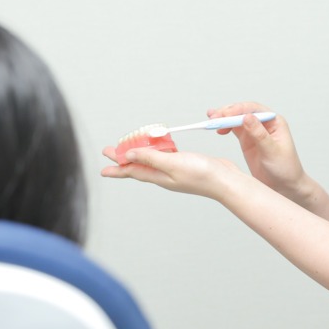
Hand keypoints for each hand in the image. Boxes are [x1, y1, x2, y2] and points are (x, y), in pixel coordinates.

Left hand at [101, 144, 241, 200]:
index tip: (103, 168)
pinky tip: (158, 147)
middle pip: (139, 166)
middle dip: (124, 159)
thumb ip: (151, 158)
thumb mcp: (173, 164)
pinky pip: (165, 157)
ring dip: (139, 154)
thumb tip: (130, 155)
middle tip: (110, 151)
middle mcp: (165, 175)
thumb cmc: (202, 174)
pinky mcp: (185, 165)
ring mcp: (175, 171)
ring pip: (151, 161)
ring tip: (130, 148)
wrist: (225, 181)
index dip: (117, 168)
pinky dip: (157, 151)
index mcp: (160, 177)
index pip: (133, 171)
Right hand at [207, 102, 310, 201]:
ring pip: (237, 118)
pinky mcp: (247, 140)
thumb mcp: (272, 152)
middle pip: (243, 111)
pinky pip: (234, 128)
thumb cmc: (285, 169)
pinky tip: (217, 128)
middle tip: (213, 117)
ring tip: (211, 120)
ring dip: (223, 118)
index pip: (254, 109)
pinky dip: (224, 127)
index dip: (238, 109)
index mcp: (275, 122)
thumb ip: (259, 134)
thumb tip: (247, 117)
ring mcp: (255, 131)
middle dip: (227, 112)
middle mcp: (265, 123)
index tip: (225, 114)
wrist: (285, 186)